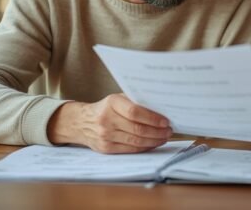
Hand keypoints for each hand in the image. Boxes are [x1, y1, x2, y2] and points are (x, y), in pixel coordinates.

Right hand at [47, 94, 172, 152]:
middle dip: (157, 131)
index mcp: (111, 103)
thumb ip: (135, 101)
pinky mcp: (106, 148)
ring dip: (154, 141)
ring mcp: (105, 135)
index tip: (166, 121)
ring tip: (164, 137)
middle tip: (169, 131)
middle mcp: (106, 119)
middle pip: (137, 129)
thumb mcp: (117, 99)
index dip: (152, 118)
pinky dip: (144, 148)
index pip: (135, 112)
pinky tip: (153, 144)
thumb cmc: (106, 108)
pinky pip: (130, 149)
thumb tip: (160, 108)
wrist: (81, 122)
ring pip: (136, 141)